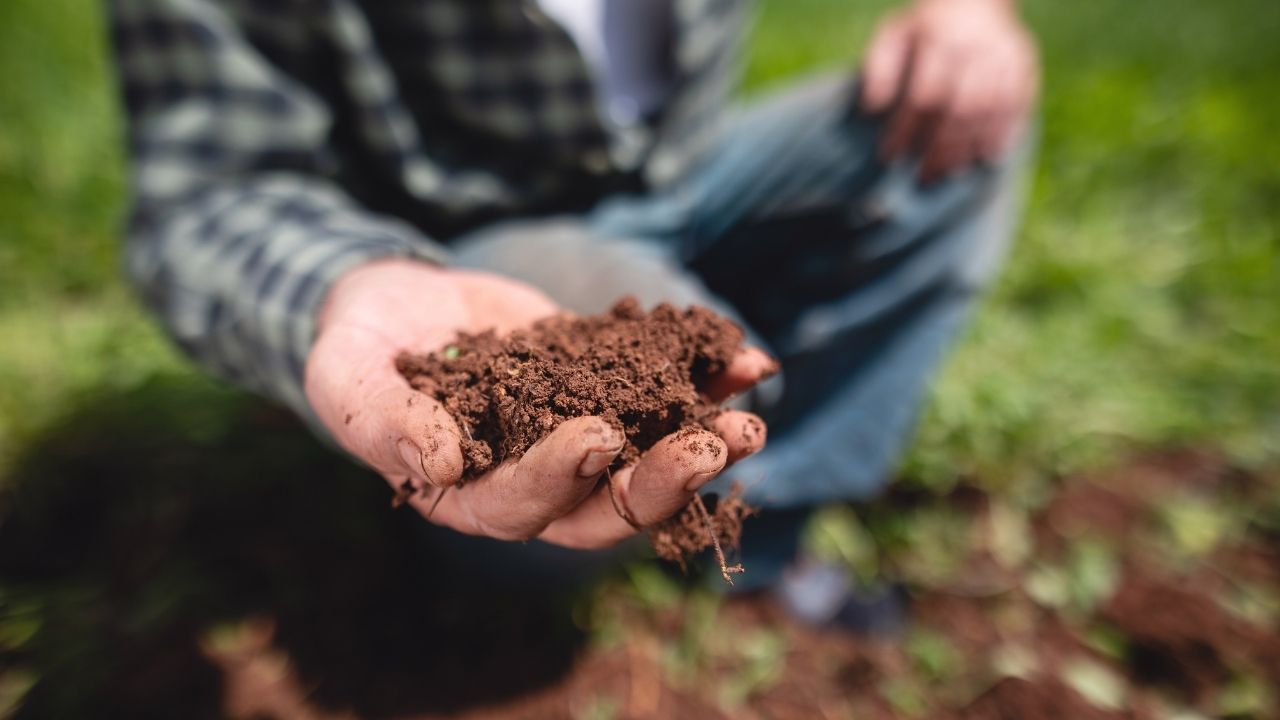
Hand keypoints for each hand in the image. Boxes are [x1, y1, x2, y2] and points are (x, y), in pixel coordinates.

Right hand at [304, 258, 772, 548]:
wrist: (393, 302)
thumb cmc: (355, 350)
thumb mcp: (347, 381)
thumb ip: (385, 423)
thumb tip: (443, 464)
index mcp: (471, 497)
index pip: (525, 508)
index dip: (563, 478)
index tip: (597, 436)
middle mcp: (536, 479)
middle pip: (609, 504)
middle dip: (665, 479)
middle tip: (716, 446)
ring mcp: (577, 433)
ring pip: (650, 457)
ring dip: (703, 441)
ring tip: (749, 416)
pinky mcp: (605, 387)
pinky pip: (661, 391)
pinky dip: (705, 379)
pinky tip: (749, 359)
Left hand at [860, 0, 1038, 181]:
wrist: (974, 0)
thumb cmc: (923, 28)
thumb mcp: (893, 35)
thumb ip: (879, 68)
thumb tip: (871, 108)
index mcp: (941, 40)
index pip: (923, 96)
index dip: (906, 129)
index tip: (889, 156)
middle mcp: (977, 50)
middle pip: (960, 110)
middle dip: (940, 148)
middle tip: (923, 176)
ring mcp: (1005, 58)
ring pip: (989, 112)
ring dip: (968, 148)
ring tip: (949, 174)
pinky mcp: (1025, 67)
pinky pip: (1017, 107)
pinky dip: (1002, 135)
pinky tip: (986, 158)